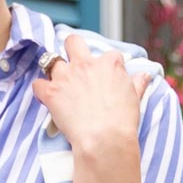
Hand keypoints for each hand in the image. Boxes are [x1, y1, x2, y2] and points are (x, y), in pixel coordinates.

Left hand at [31, 29, 153, 154]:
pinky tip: (46, 98)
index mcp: (108, 63)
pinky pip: (37, 84)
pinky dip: (40, 90)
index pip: (108, 55)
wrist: (105, 139)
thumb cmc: (122, 121)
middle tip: (73, 65)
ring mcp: (66, 77)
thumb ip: (137, 83)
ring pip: (51, 60)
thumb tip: (144, 75)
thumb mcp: (135, 98)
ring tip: (58, 84)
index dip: (106, 66)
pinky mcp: (51, 93)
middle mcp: (86, 64)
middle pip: (73, 42)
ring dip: (53, 71)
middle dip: (71, 49)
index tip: (104, 78)